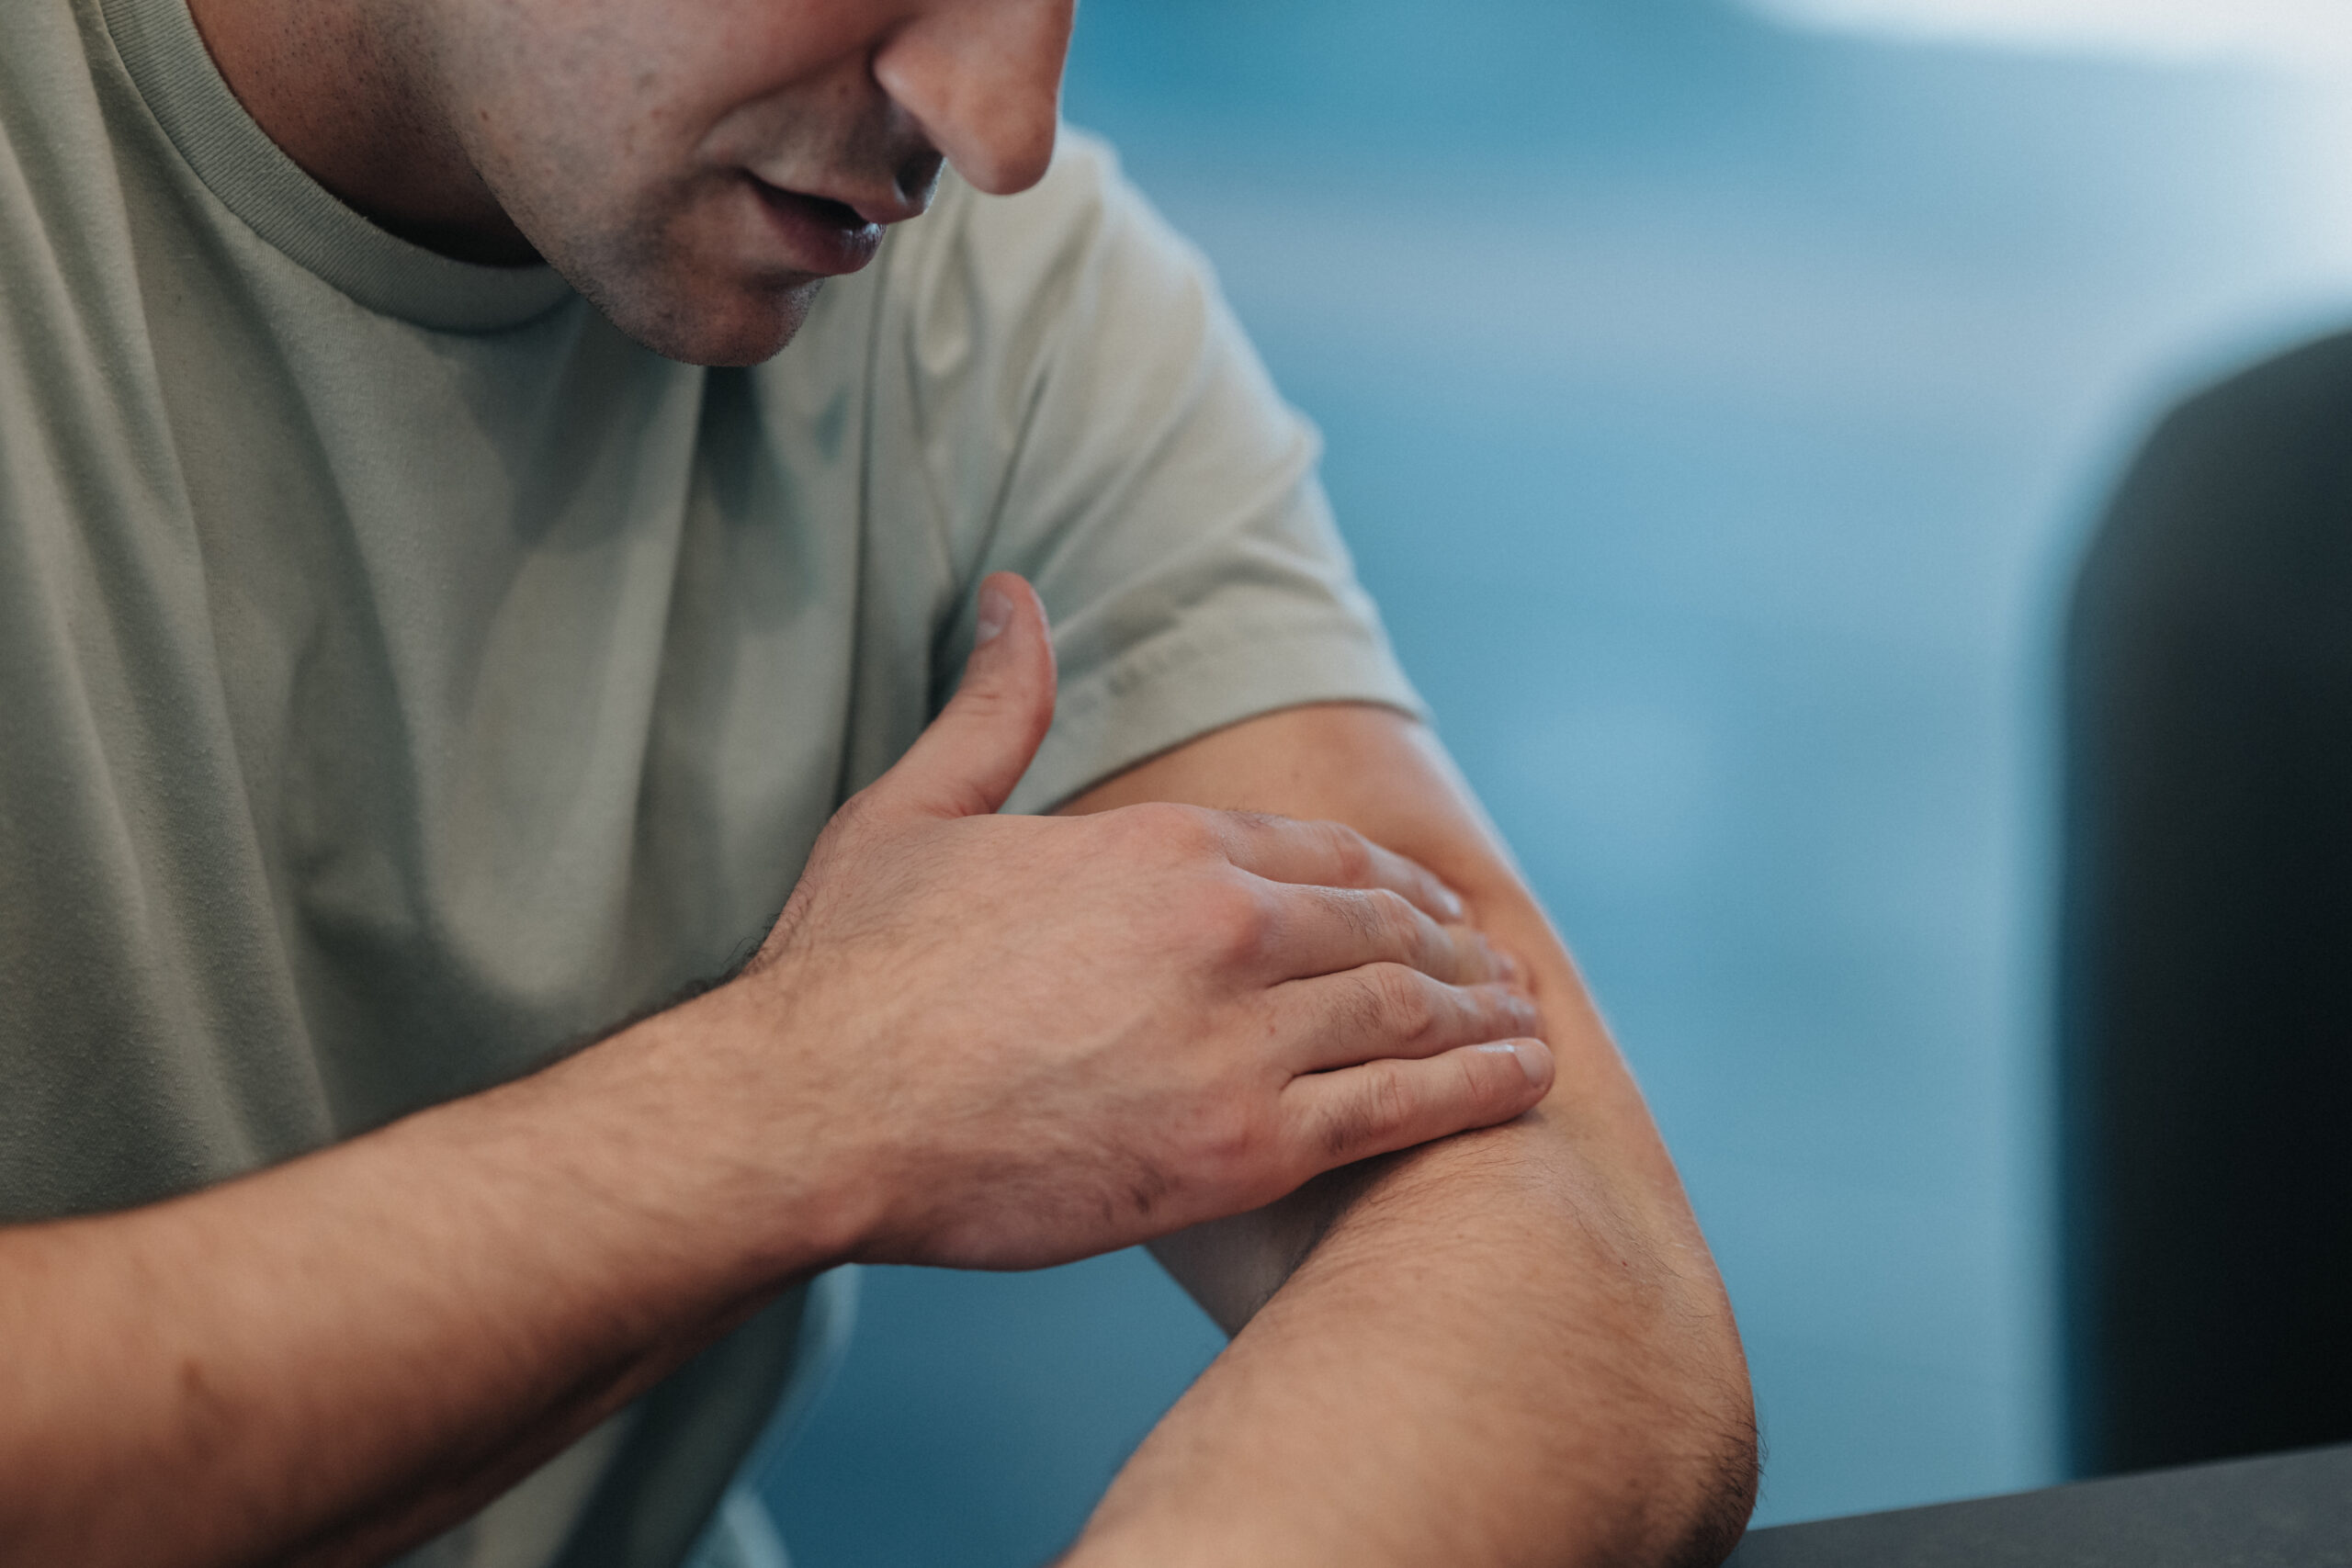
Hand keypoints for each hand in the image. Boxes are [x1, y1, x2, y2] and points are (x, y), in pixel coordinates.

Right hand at [698, 574, 1553, 1270]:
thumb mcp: (918, 810)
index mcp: (1163, 847)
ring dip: (1482, 1011)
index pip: (1323, 852)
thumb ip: (996, 706)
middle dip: (1451, 944)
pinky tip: (1524, 1077)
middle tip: (1495, 965)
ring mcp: (1243, 1041)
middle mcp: (1225, 928)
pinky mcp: (1243, 1148)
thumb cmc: (849, 972)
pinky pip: (1399, 1109)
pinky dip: (1476, 1088)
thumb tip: (1014, 595)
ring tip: (1524, 1020)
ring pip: (1410, 1010)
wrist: (812, 1115)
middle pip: (1383, 926)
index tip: (1429, 898)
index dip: (1390, 876)